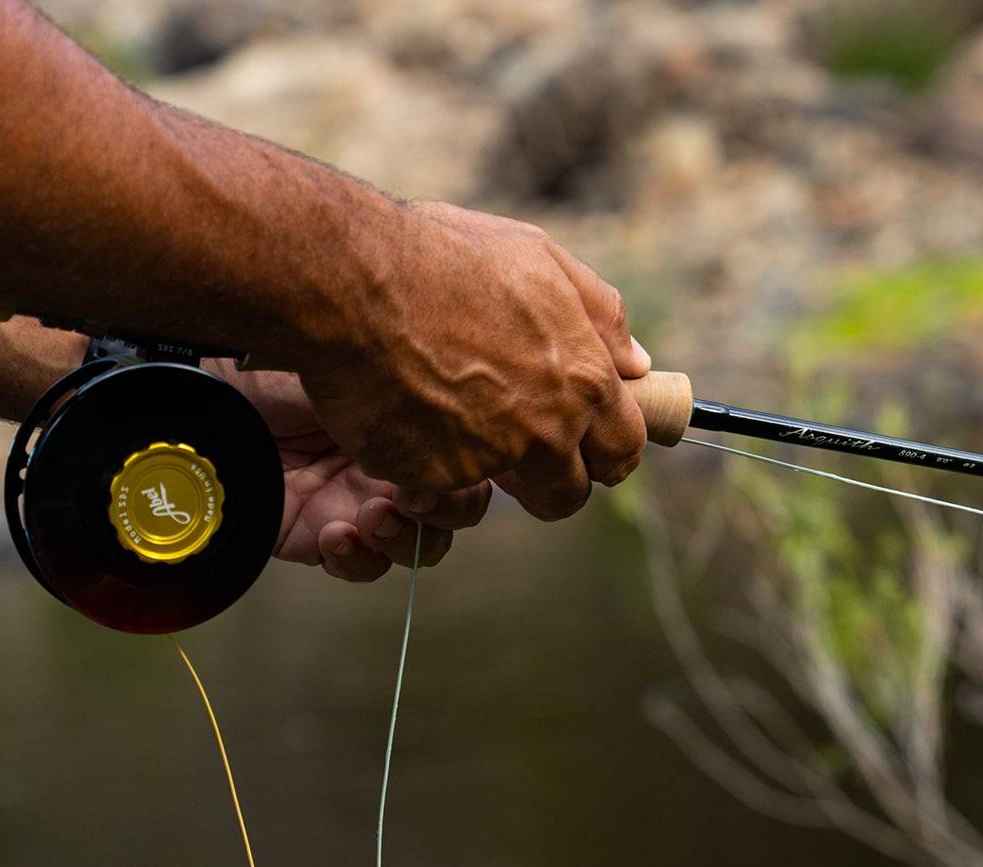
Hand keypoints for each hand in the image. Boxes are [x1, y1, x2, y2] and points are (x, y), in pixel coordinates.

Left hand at [208, 363, 492, 582]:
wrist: (200, 394)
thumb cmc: (270, 365)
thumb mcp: (350, 369)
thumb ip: (403, 397)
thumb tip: (458, 413)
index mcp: (404, 427)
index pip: (466, 471)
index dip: (466, 481)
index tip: (443, 470)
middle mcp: (386, 468)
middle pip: (449, 516)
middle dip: (444, 514)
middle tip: (411, 498)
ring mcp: (350, 504)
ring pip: (412, 549)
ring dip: (404, 541)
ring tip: (373, 518)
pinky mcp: (310, 536)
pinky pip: (354, 566)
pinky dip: (355, 559)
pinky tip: (336, 534)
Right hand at [302, 200, 651, 521]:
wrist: (347, 278)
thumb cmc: (442, 256)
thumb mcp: (538, 259)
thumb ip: (599, 316)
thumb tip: (635, 362)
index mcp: (584, 382)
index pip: (625, 449)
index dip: (607, 452)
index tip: (590, 447)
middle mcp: (547, 431)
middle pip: (571, 493)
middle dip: (553, 482)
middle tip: (523, 457)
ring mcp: (490, 460)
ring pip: (500, 493)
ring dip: (486, 473)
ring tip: (453, 425)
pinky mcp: (432, 476)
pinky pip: (437, 484)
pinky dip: (424, 460)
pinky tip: (400, 412)